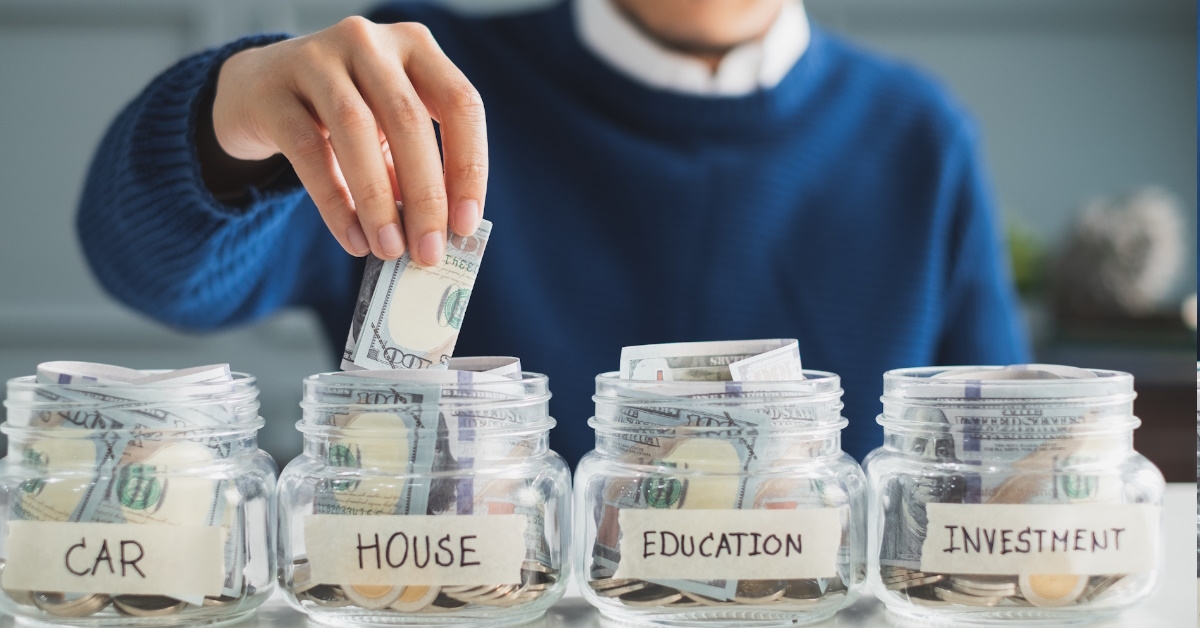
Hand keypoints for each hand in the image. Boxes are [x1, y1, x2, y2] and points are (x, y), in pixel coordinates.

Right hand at [209, 17, 486, 263]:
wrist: (258, 88)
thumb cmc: (342, 115)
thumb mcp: (387, 129)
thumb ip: (413, 170)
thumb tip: (441, 234)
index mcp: (415, 46)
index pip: (460, 103)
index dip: (469, 166)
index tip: (467, 225)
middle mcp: (370, 42)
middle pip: (409, 120)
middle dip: (426, 196)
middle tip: (430, 253)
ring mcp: (317, 58)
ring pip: (358, 130)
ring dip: (379, 202)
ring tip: (389, 250)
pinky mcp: (273, 90)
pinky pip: (309, 150)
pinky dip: (335, 202)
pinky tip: (353, 240)